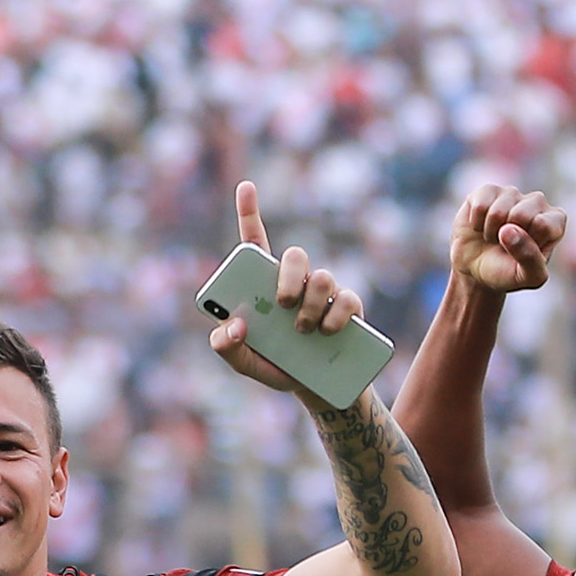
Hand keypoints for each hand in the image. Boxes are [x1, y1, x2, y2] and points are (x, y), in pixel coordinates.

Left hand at [208, 181, 375, 407]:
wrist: (316, 390)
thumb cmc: (275, 367)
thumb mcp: (242, 362)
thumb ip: (225, 346)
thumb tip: (234, 325)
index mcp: (264, 285)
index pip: (255, 241)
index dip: (249, 211)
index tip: (245, 185)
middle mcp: (296, 282)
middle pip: (295, 257)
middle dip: (289, 277)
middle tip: (282, 304)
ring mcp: (324, 294)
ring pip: (322, 278)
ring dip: (311, 304)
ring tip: (303, 331)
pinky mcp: (350, 309)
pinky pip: (347, 299)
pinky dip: (337, 314)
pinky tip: (328, 330)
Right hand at [449, 183, 565, 296]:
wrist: (476, 269)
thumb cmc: (507, 273)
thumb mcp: (527, 278)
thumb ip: (530, 259)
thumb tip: (509, 230)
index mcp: (554, 222)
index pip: (543, 225)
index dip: (528, 244)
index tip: (525, 253)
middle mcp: (537, 202)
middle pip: (521, 214)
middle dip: (507, 237)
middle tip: (506, 246)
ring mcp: (513, 194)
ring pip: (498, 211)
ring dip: (490, 232)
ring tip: (494, 238)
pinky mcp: (488, 190)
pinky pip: (480, 204)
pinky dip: (476, 223)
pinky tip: (481, 227)